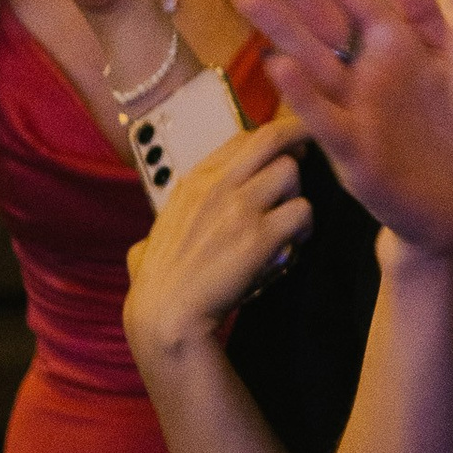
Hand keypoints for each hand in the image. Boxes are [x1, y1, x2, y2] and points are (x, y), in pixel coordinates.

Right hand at [124, 114, 314, 362]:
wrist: (166, 315)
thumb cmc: (158, 285)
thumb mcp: (150, 242)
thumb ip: (156, 236)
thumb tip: (142, 250)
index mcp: (193, 181)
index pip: (243, 137)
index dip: (271, 139)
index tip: (285, 147)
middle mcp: (217, 185)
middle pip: (272, 138)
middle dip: (298, 139)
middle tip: (310, 154)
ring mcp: (239, 208)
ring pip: (291, 172)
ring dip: (297, 195)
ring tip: (290, 221)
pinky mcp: (259, 236)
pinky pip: (302, 211)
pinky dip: (304, 228)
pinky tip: (292, 244)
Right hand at [232, 0, 452, 254]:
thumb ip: (427, 17)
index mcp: (391, 47)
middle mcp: (364, 74)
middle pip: (318, 19)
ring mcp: (355, 112)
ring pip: (311, 61)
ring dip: (279, 26)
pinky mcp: (357, 155)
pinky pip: (328, 121)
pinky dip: (304, 95)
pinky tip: (278, 65)